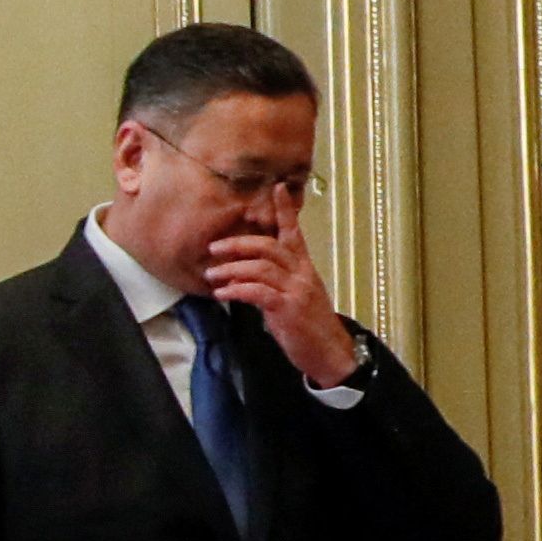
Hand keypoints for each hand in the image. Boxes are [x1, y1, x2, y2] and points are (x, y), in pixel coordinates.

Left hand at [200, 188, 360, 387]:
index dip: (285, 210)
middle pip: (268, 246)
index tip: (277, 187)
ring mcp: (296, 290)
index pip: (294, 232)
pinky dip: (237, 290)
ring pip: (260, 267)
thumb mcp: (291, 296)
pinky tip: (222, 294)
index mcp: (303, 268)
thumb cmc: (307, 326)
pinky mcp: (288, 309)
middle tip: (213, 247)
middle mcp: (302, 273)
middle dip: (238, 243)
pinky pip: (258, 292)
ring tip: (211, 275)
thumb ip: (270, 282)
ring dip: (231, 269)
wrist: (330, 353)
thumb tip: (238, 276)